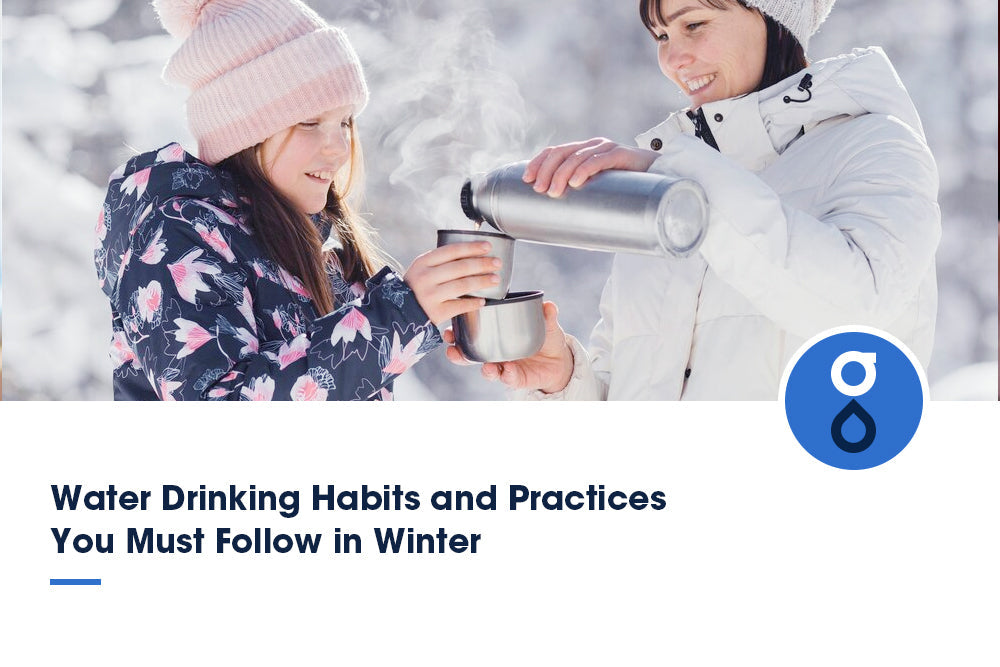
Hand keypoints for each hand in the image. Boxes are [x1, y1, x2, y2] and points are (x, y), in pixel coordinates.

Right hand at [404, 242, 499, 324]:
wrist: (399, 313)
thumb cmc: (416, 288)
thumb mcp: (421, 270)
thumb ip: (440, 262)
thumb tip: (471, 254)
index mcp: (423, 262)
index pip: (452, 250)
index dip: (472, 247)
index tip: (488, 246)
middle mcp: (426, 277)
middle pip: (461, 267)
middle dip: (483, 264)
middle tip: (497, 263)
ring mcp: (430, 295)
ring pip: (463, 285)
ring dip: (482, 281)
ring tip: (495, 279)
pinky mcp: (436, 312)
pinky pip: (460, 305)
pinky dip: (473, 302)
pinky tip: (483, 301)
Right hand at [443, 301, 573, 393]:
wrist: (560, 361)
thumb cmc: (546, 337)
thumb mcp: (547, 324)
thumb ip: (547, 315)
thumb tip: (548, 304)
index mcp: (496, 336)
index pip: (472, 334)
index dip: (457, 334)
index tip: (448, 330)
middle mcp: (496, 353)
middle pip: (471, 357)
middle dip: (459, 356)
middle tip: (453, 352)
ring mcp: (505, 367)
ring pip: (488, 371)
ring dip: (485, 370)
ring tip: (487, 367)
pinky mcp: (517, 379)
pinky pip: (509, 379)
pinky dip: (509, 375)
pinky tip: (510, 370)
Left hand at [523, 137, 660, 197]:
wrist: (659, 179)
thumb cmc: (625, 188)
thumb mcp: (599, 190)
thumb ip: (583, 197)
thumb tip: (558, 224)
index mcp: (583, 151)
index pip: (554, 151)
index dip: (538, 162)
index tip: (526, 180)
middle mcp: (592, 146)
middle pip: (561, 152)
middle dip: (546, 171)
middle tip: (539, 190)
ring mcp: (607, 148)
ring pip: (576, 156)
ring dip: (561, 174)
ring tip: (554, 191)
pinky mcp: (621, 155)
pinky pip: (599, 160)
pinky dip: (584, 170)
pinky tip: (575, 182)